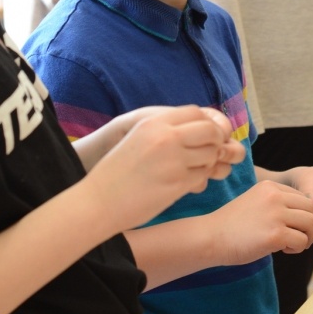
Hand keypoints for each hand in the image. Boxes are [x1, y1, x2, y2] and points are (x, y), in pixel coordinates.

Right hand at [84, 105, 241, 233]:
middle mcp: (166, 137)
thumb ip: (165, 129)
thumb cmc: (117, 171)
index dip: (205, 123)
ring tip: (193, 168)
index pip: (196, 112)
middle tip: (205, 153)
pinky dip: (200, 178)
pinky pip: (203, 175)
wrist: (98, 200)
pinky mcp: (177, 184)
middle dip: (214, 141)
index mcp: (154, 122)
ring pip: (211, 154)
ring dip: (208, 162)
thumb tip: (201, 128)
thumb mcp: (138, 137)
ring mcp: (174, 160)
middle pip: (210, 130)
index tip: (202, 136)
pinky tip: (185, 182)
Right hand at [210, 181, 312, 265]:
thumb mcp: (255, 203)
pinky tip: (282, 250)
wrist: (210, 237)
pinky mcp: (275, 235)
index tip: (289, 227)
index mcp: (270, 187)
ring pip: (311, 224)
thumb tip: (307, 215)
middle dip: (310, 227)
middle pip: (312, 210)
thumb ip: (277, 204)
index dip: (302, 215)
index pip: (304, 198)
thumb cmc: (231, 225)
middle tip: (297, 238)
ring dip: (307, 238)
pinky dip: (297, 249)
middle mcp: (275, 196)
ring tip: (290, 245)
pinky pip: (302, 241)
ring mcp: (276, 215)